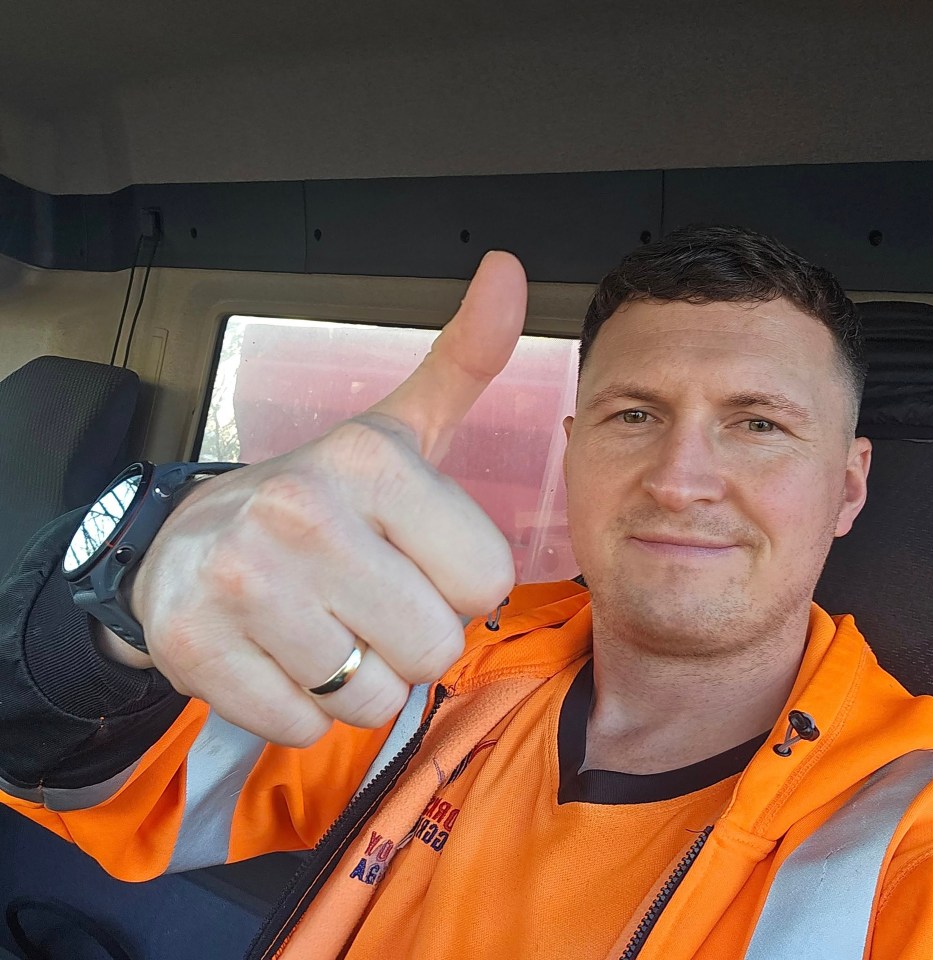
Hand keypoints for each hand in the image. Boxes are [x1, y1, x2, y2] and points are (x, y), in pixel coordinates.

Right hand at [119, 252, 525, 745]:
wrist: (191, 539)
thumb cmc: (324, 498)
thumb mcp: (399, 428)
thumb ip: (464, 359)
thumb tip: (507, 268)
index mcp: (373, 460)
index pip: (486, 583)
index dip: (455, 587)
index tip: (412, 561)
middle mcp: (302, 511)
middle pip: (432, 646)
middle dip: (407, 640)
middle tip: (363, 601)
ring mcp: (240, 581)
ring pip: (370, 698)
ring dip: (355, 679)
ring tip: (321, 628)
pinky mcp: (190, 645)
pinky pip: (303, 725)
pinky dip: (300, 708)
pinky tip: (276, 656)